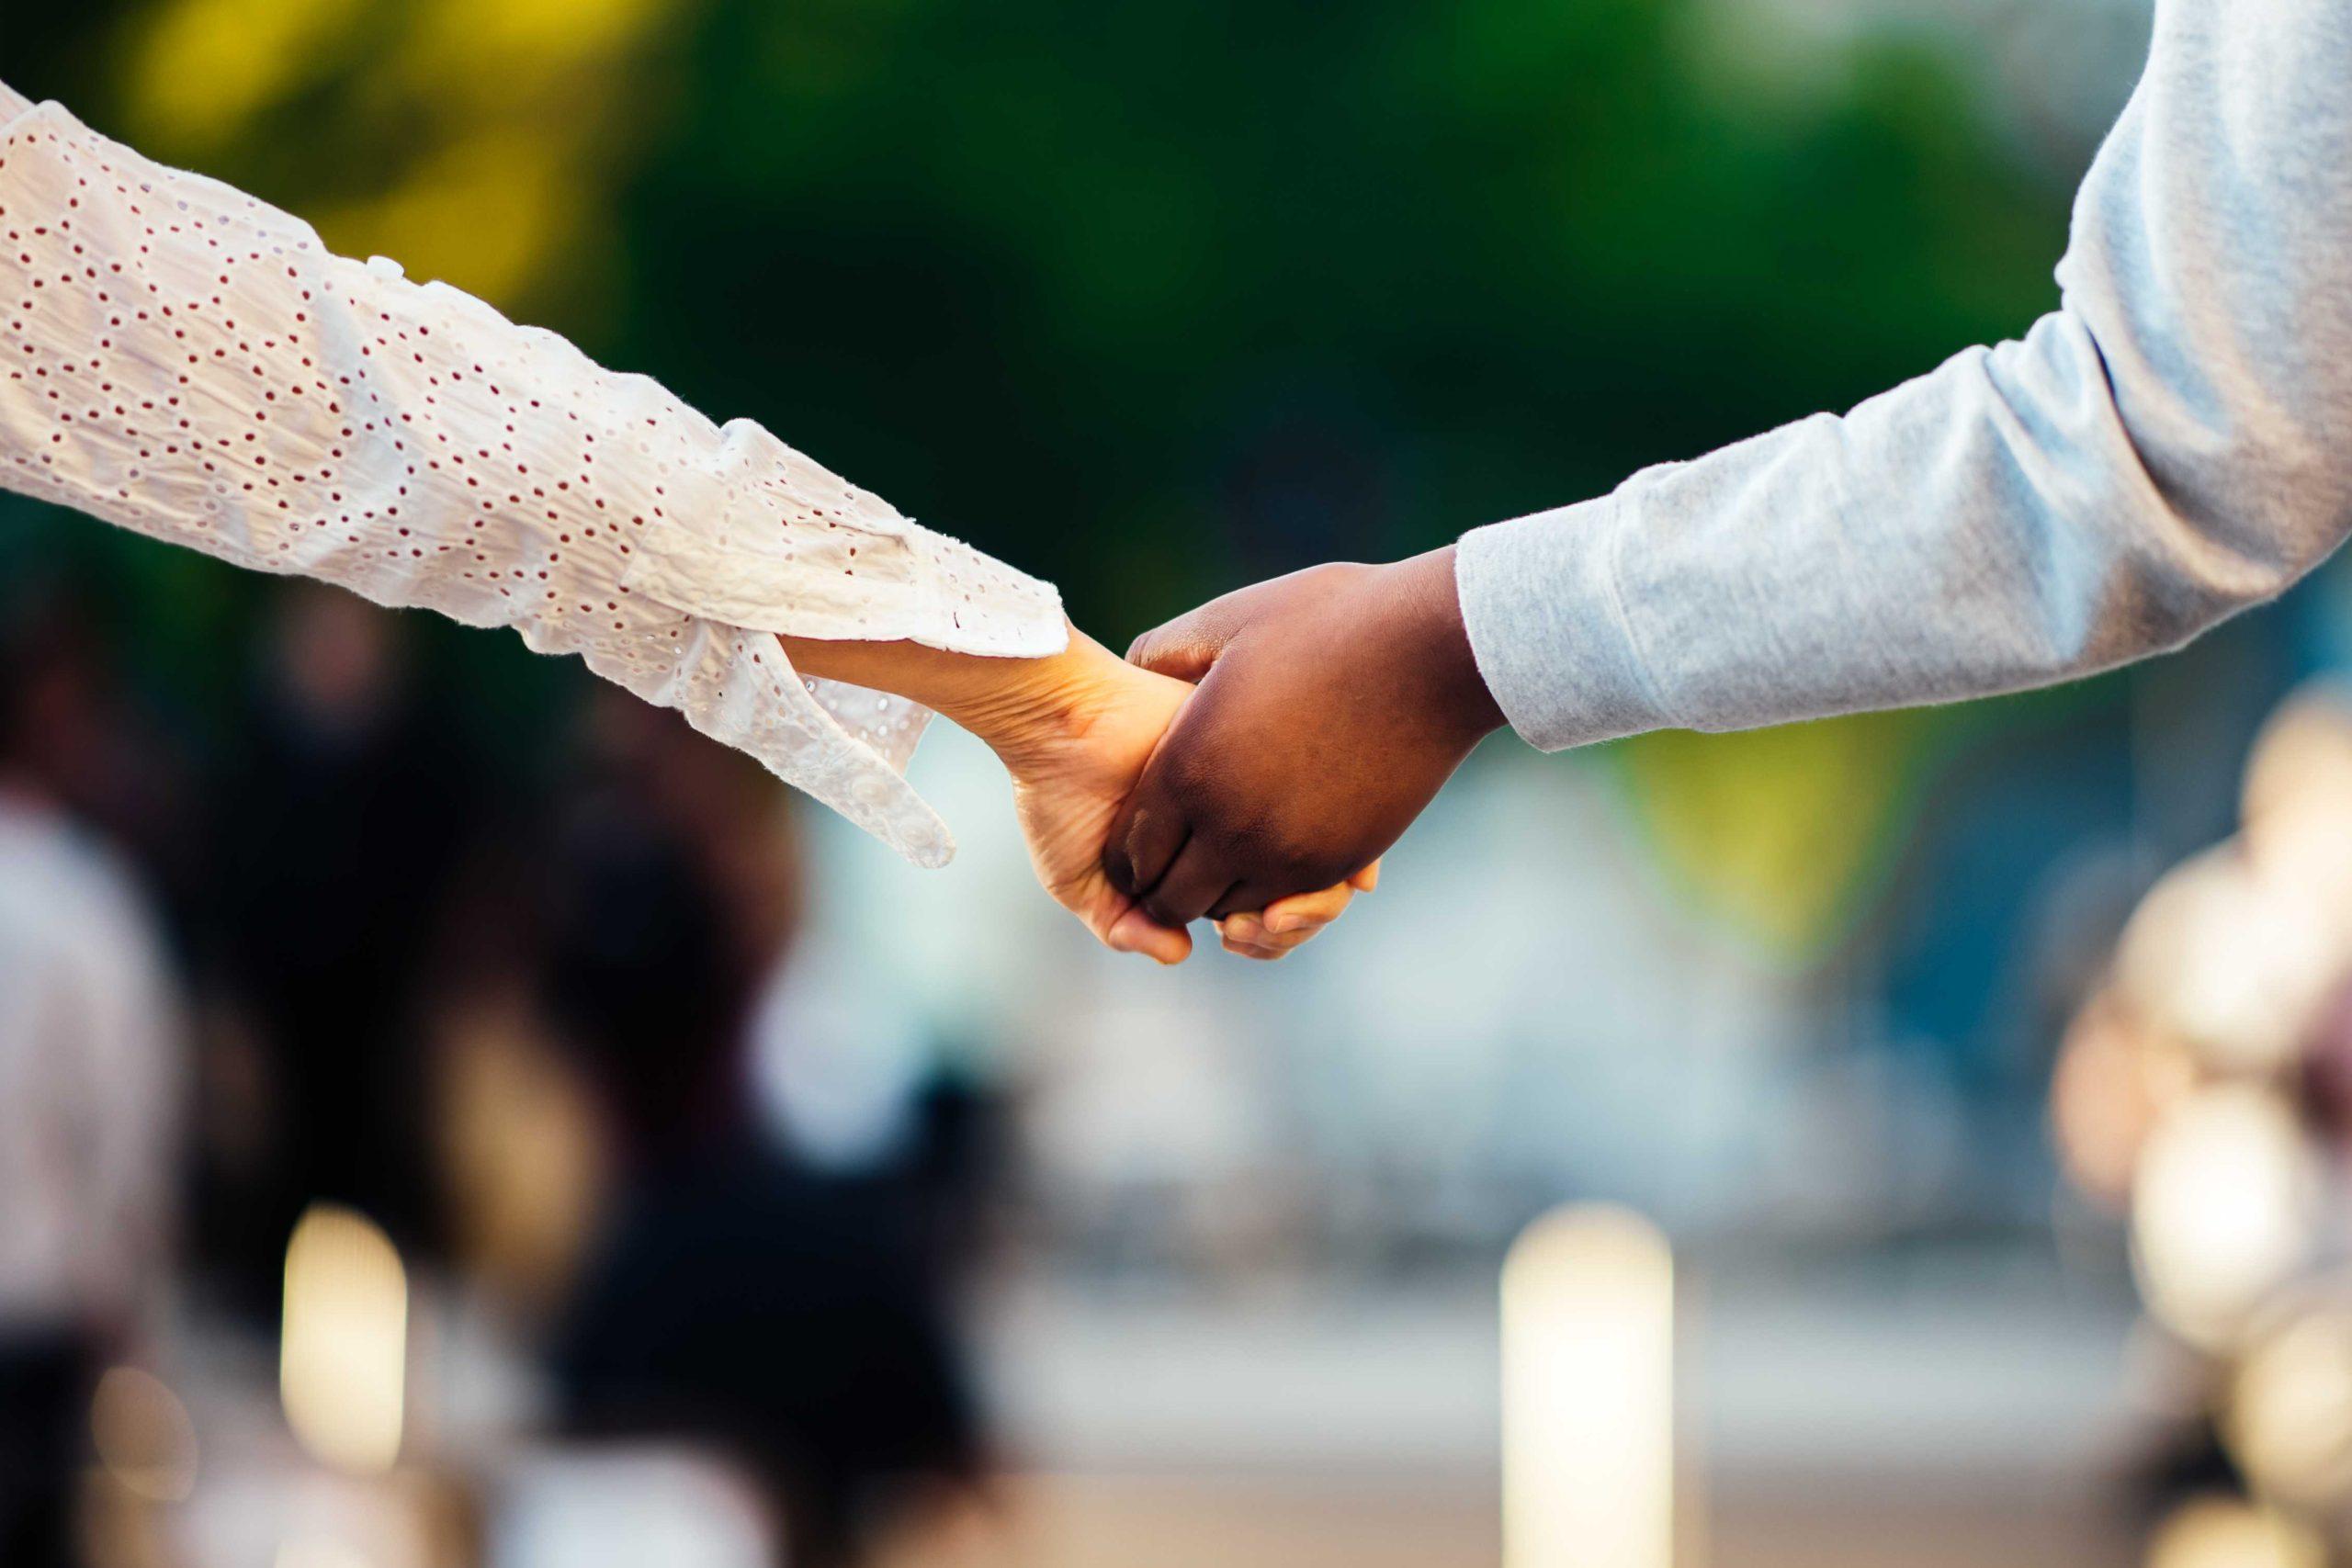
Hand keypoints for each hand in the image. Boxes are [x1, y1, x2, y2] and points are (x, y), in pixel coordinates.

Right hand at [924, 628, 1372, 962]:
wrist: (1060, 726)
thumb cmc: (1059, 798)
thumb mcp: (1081, 881)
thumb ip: (1124, 926)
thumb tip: (1181, 953)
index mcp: (1208, 855)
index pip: (1266, 914)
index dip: (1263, 939)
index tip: (1230, 936)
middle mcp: (1242, 823)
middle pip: (1308, 894)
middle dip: (1290, 927)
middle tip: (1246, 927)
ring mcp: (1262, 791)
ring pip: (1332, 860)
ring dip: (1311, 903)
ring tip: (1268, 909)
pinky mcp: (1274, 754)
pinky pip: (1339, 810)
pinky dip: (1335, 854)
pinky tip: (1287, 869)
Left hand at [1103, 546, 1504, 926]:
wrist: (1433, 650)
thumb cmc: (1327, 623)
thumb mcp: (1226, 624)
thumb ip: (1163, 654)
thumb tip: (1131, 669)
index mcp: (1188, 767)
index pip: (1132, 851)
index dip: (1129, 855)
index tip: (1141, 842)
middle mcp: (1229, 824)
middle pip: (1172, 897)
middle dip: (1166, 887)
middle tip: (1176, 863)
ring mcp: (1287, 851)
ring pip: (1227, 912)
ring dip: (1219, 894)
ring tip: (1223, 858)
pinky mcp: (1339, 863)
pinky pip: (1284, 907)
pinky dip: (1269, 894)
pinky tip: (1269, 854)